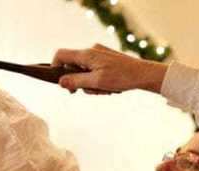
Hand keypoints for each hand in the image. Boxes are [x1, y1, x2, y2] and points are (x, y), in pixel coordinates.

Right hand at [52, 44, 166, 94]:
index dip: (54, 68)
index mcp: (87, 55)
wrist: (144, 74)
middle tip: (88, 91)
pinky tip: (108, 87)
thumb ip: (76, 81)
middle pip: (72, 66)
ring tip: (104, 89)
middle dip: (77, 81)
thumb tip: (60, 82)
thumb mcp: (96, 82)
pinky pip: (93, 71)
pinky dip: (97, 81)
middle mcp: (91, 51)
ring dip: (90, 84)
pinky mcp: (105, 60)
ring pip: (83, 71)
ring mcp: (98, 55)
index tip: (60, 83)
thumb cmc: (122, 77)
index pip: (61, 55)